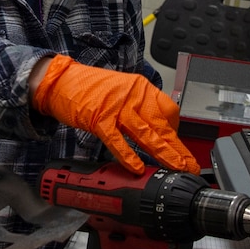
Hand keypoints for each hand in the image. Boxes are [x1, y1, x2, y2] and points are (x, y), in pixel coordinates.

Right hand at [30, 56, 195, 174]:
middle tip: (188, 164)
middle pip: (161, 124)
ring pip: (145, 133)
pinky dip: (128, 155)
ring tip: (174, 167)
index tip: (180, 146)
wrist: (61, 81)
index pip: (168, 110)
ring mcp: (116, 107)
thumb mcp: (122, 92)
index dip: (176, 130)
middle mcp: (132, 96)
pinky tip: (137, 167)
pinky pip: (117, 140)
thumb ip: (139, 108)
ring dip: (163, 153)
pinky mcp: (99, 119)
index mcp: (140, 88)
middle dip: (177, 147)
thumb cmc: (90, 89)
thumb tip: (156, 130)